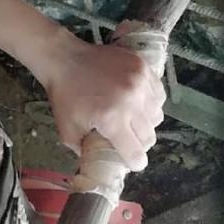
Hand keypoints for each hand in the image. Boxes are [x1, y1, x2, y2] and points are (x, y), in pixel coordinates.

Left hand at [42, 30, 165, 170]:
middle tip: (127, 138)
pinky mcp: (144, 68)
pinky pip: (158, 95)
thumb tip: (102, 164)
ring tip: (131, 117)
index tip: (130, 160)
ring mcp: (140, 83)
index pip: (137, 153)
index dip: (134, 162)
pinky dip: (151, 102)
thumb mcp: (67, 131)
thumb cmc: (64, 96)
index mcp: (112, 119)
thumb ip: (85, 152)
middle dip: (139, 143)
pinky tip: (137, 101)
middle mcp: (131, 102)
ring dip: (146, 122)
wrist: (65, 59)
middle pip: (149, 136)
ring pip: (157, 115)